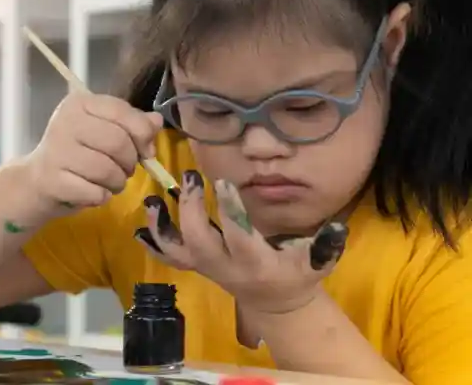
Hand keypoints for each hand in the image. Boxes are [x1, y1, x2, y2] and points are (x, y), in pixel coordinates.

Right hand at [26, 92, 163, 214]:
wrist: (38, 180)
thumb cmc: (78, 153)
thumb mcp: (105, 131)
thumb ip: (132, 124)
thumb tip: (156, 121)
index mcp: (80, 103)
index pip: (122, 112)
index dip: (142, 134)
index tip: (145, 150)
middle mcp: (65, 122)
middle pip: (117, 142)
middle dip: (130, 162)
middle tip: (125, 170)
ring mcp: (56, 151)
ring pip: (107, 170)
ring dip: (118, 182)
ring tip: (111, 183)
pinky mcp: (52, 181)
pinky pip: (95, 192)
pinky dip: (102, 196)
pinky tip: (94, 192)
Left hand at [137, 170, 347, 313]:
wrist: (275, 301)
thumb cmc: (296, 274)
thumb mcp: (317, 261)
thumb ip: (326, 244)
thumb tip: (338, 226)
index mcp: (255, 262)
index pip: (239, 236)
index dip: (230, 210)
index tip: (223, 182)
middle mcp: (225, 266)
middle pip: (198, 241)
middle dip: (189, 209)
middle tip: (190, 176)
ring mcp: (206, 267)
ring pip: (176, 251)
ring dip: (160, 227)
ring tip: (152, 201)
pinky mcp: (196, 265)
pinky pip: (169, 258)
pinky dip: (153, 245)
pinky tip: (139, 229)